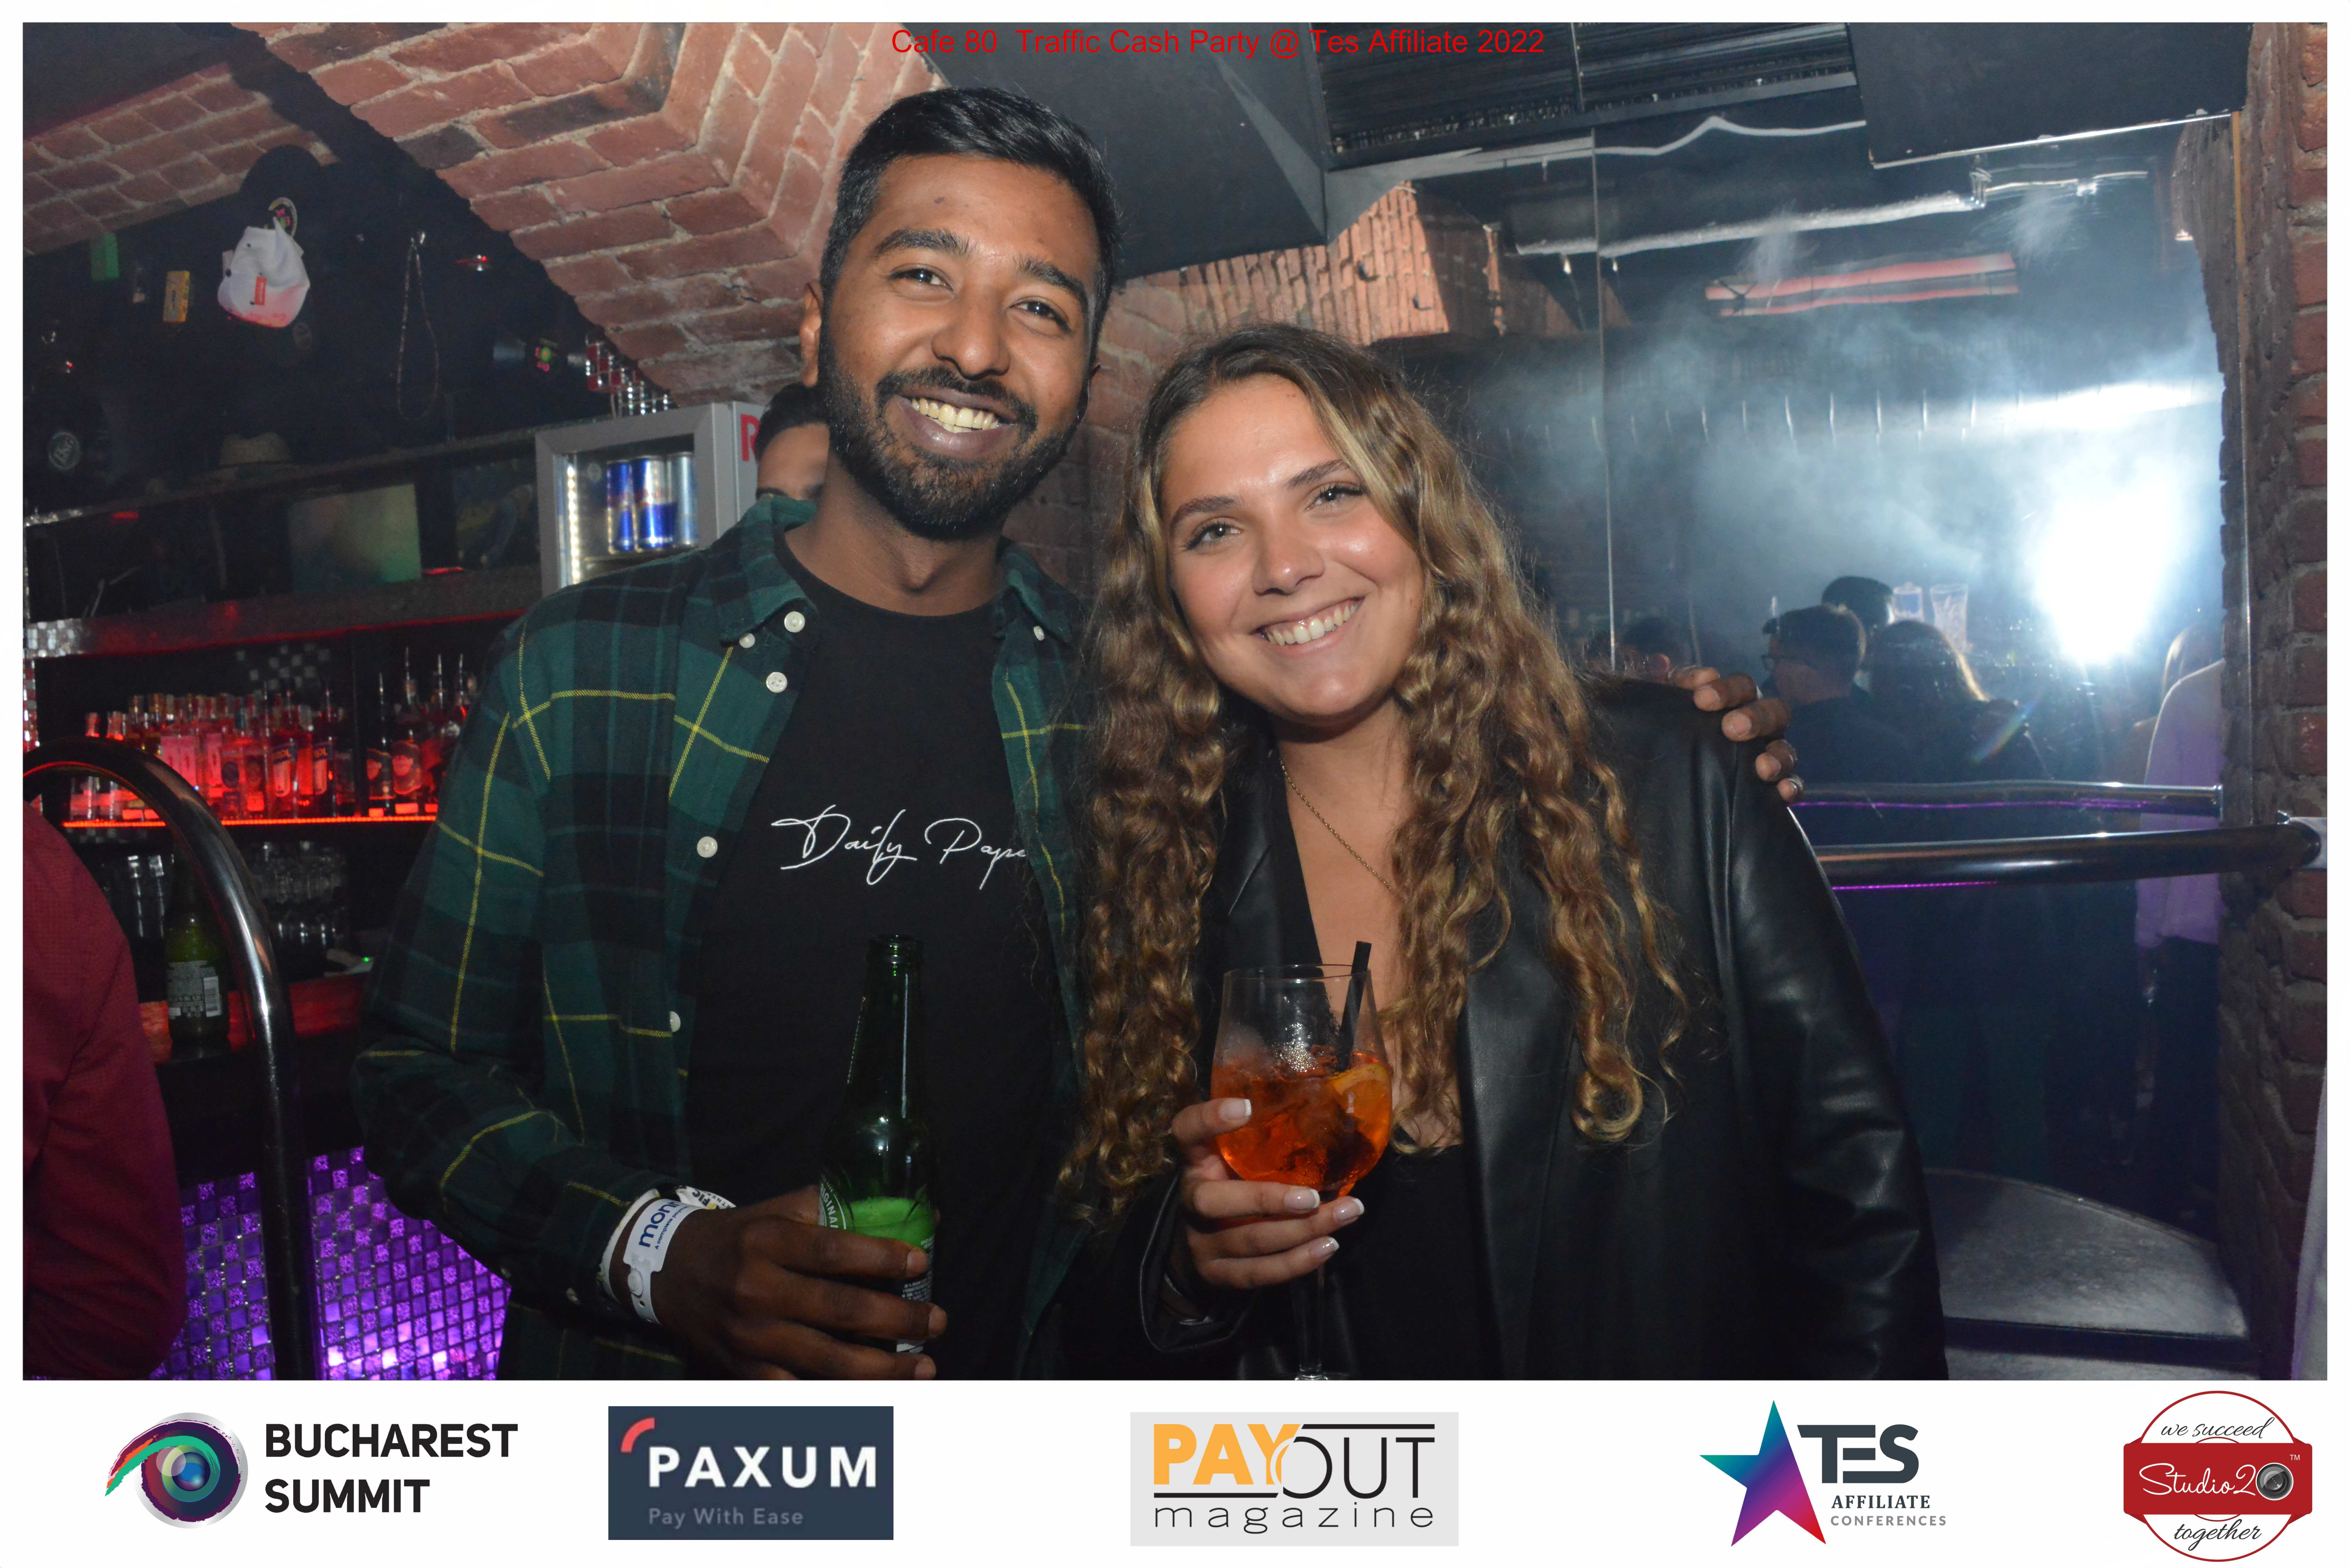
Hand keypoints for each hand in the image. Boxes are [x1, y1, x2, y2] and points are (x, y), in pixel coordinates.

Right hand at [641, 1187, 945, 1377]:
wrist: (669, 1273)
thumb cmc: (739, 1237)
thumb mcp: (779, 1211)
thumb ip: (837, 1208)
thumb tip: (913, 1211)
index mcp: (766, 1242)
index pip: (833, 1251)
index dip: (881, 1259)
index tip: (921, 1262)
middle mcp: (755, 1290)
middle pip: (840, 1311)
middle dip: (898, 1320)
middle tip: (938, 1322)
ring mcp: (749, 1337)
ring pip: (826, 1362)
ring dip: (883, 1369)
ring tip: (924, 1367)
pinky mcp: (742, 1371)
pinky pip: (798, 1392)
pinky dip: (839, 1397)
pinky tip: (877, 1396)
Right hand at [1171, 1098, 1363, 1291]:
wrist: (1202, 1245)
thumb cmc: (1235, 1187)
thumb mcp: (1238, 1159)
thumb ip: (1265, 1142)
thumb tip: (1337, 1117)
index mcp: (1195, 1161)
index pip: (1186, 1131)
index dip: (1209, 1119)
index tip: (1247, 1107)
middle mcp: (1191, 1200)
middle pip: (1214, 1201)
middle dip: (1268, 1200)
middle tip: (1314, 1197)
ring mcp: (1200, 1242)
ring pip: (1249, 1240)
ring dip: (1302, 1231)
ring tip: (1346, 1214)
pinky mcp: (1217, 1275)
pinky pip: (1257, 1273)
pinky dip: (1296, 1262)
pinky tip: (1327, 1246)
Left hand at [1674, 665, 1801, 802]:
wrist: (1676, 780)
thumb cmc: (1675, 733)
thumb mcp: (1666, 709)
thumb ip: (1667, 686)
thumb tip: (1660, 662)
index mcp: (1738, 704)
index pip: (1742, 687)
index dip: (1726, 689)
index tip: (1702, 698)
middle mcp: (1760, 725)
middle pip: (1772, 711)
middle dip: (1754, 718)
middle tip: (1732, 728)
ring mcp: (1771, 754)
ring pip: (1786, 749)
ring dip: (1778, 756)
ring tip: (1763, 766)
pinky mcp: (1775, 786)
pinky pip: (1794, 785)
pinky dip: (1792, 787)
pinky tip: (1782, 792)